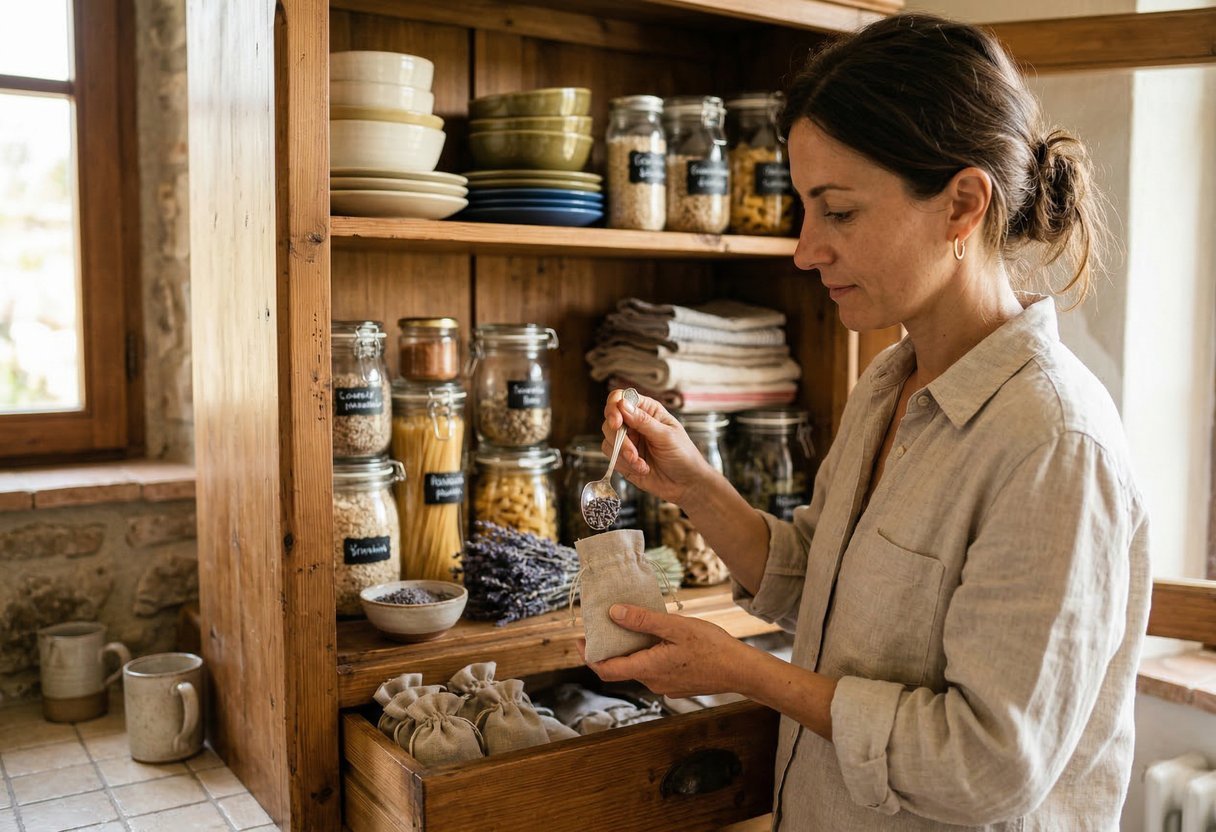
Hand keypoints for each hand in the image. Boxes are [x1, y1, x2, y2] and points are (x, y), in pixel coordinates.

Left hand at [577, 603, 749, 698]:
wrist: (741, 670)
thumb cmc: (712, 647)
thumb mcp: (676, 627)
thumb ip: (643, 621)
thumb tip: (614, 613)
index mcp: (648, 669)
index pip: (607, 670)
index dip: (588, 657)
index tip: (579, 641)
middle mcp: (653, 682)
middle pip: (622, 667)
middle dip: (611, 647)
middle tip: (605, 624)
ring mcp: (665, 686)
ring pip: (639, 667)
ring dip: (631, 649)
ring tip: (633, 624)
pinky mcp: (676, 684)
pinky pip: (653, 669)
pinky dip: (648, 654)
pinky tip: (658, 637)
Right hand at [601, 389, 713, 504]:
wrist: (685, 484)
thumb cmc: (683, 455)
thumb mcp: (666, 436)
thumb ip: (643, 421)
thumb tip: (622, 405)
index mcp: (648, 410)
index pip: (621, 398)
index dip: (614, 407)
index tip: (616, 422)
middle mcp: (634, 423)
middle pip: (610, 420)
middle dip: (618, 438)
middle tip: (632, 452)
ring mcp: (628, 441)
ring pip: (608, 440)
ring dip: (624, 454)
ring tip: (641, 463)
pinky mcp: (623, 458)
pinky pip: (612, 457)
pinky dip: (624, 464)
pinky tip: (642, 469)